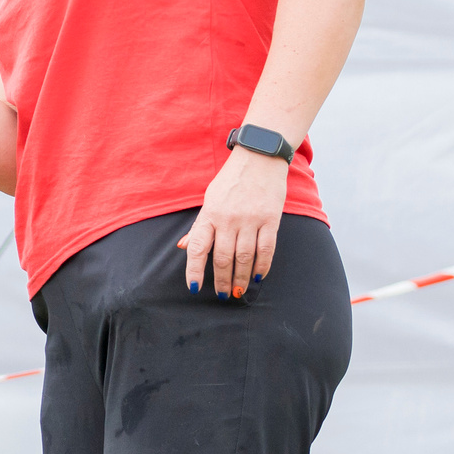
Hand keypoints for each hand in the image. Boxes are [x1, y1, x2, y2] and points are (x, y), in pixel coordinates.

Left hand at [181, 148, 290, 298]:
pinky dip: (263, 266)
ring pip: (244, 258)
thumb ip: (199, 226)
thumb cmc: (231, 181)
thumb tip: (182, 247)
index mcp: (209, 214)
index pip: (197, 248)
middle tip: (223, 296)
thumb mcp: (209, 200)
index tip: (195, 288)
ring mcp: (250, 220)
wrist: (260, 157)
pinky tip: (259, 277)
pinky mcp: (270, 219)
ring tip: (240, 291)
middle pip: (222, 258)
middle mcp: (228, 219)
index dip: (194, 271)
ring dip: (242, 278)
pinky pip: (266, 249)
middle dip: (222, 281)